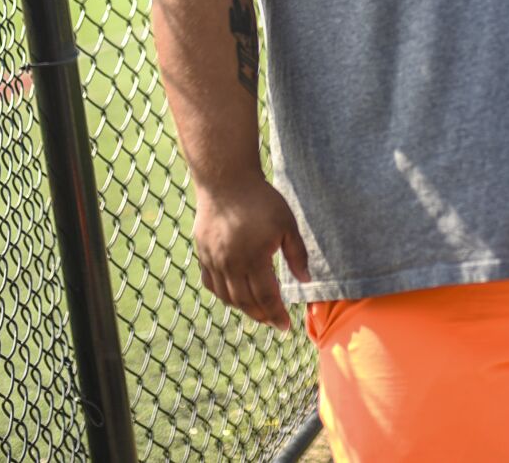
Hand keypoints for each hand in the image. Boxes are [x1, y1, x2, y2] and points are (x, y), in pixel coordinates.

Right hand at [192, 176, 311, 330]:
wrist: (226, 181)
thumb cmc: (261, 200)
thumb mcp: (287, 224)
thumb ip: (297, 255)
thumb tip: (306, 281)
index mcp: (254, 258)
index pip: (266, 297)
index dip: (277, 314)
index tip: (286, 327)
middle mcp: (231, 264)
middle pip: (246, 302)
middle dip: (262, 316)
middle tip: (274, 322)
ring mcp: (213, 260)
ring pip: (227, 297)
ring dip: (244, 308)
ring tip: (258, 311)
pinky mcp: (203, 254)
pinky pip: (211, 284)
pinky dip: (223, 295)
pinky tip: (235, 295)